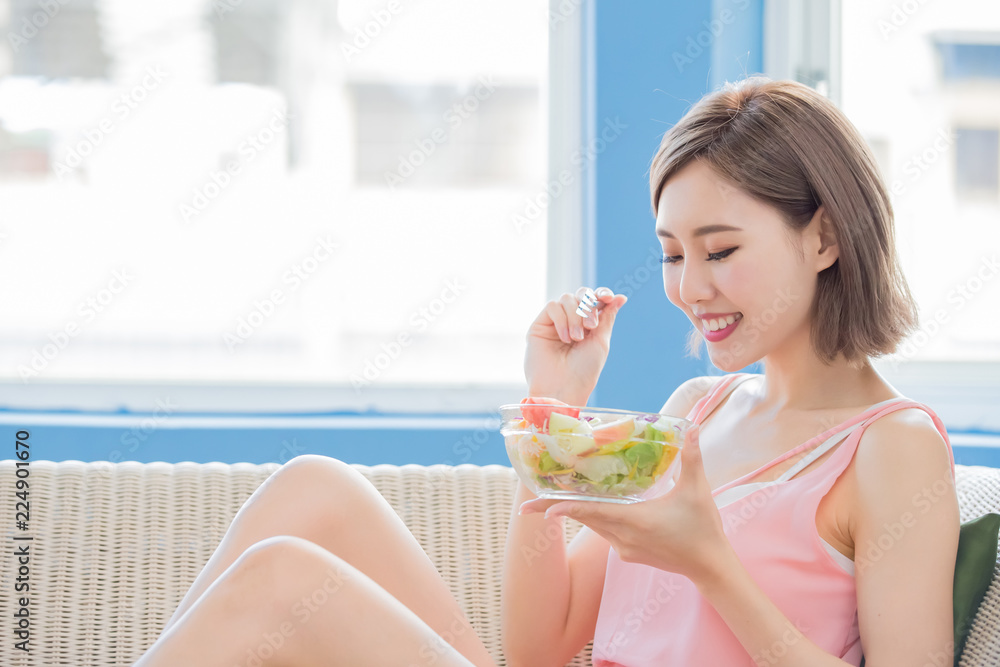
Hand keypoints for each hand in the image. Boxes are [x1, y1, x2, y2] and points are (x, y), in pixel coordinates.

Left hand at [518, 425, 732, 583]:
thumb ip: (691, 458)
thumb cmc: (704, 528)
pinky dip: (593, 519)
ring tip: (550, 501)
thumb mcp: (698, 490)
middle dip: (555, 509)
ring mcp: (624, 548)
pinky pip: (604, 533)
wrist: (711, 567)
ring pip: (592, 525)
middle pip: (583, 518)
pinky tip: (592, 508)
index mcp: (635, 520)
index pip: (591, 512)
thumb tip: (691, 426)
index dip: (563, 508)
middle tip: (527, 505)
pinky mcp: (628, 554)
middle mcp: (623, 536)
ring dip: (574, 512)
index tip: (540, 508)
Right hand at [524, 286, 626, 404]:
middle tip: (591, 326)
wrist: (563, 387)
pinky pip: (553, 306)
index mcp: (589, 324)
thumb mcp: (601, 341)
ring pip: (567, 298)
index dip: (602, 293)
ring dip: (575, 316)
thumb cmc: (584, 370)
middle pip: (581, 294)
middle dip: (589, 306)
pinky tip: (565, 338)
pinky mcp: (540, 325)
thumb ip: (607, 317)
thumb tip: (620, 297)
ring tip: (576, 338)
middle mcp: (572, 320)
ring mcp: (555, 322)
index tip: (609, 297)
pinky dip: (562, 320)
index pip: (595, 299)